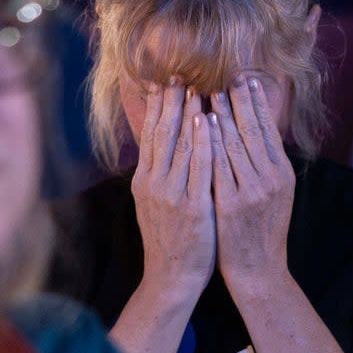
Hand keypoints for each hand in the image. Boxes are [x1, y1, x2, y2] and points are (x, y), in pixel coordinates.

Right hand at [131, 78, 215, 296]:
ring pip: (179, 145)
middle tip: (178, 74)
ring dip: (187, 113)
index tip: (164, 82)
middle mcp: (153, 183)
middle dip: (170, 102)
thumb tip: (163, 147)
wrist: (171, 278)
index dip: (157, 107)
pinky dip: (202, 141)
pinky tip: (208, 121)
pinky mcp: (191, 207)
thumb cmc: (170, 240)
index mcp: (144, 181)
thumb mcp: (156, 204)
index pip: (151, 135)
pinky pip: (199, 167)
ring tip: (194, 87)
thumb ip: (159, 175)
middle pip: (162, 134)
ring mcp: (171, 195)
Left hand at [210, 74, 294, 287]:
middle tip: (226, 75)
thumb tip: (258, 130)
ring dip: (221, 114)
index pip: (268, 129)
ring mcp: (251, 191)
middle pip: (252, 130)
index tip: (245, 79)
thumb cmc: (261, 230)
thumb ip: (267, 163)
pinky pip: (217, 166)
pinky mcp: (230, 204)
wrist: (258, 270)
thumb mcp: (275, 194)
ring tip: (209, 91)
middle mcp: (271, 179)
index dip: (256, 103)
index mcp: (282, 173)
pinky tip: (200, 123)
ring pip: (234, 144)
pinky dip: (209, 142)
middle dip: (238, 100)